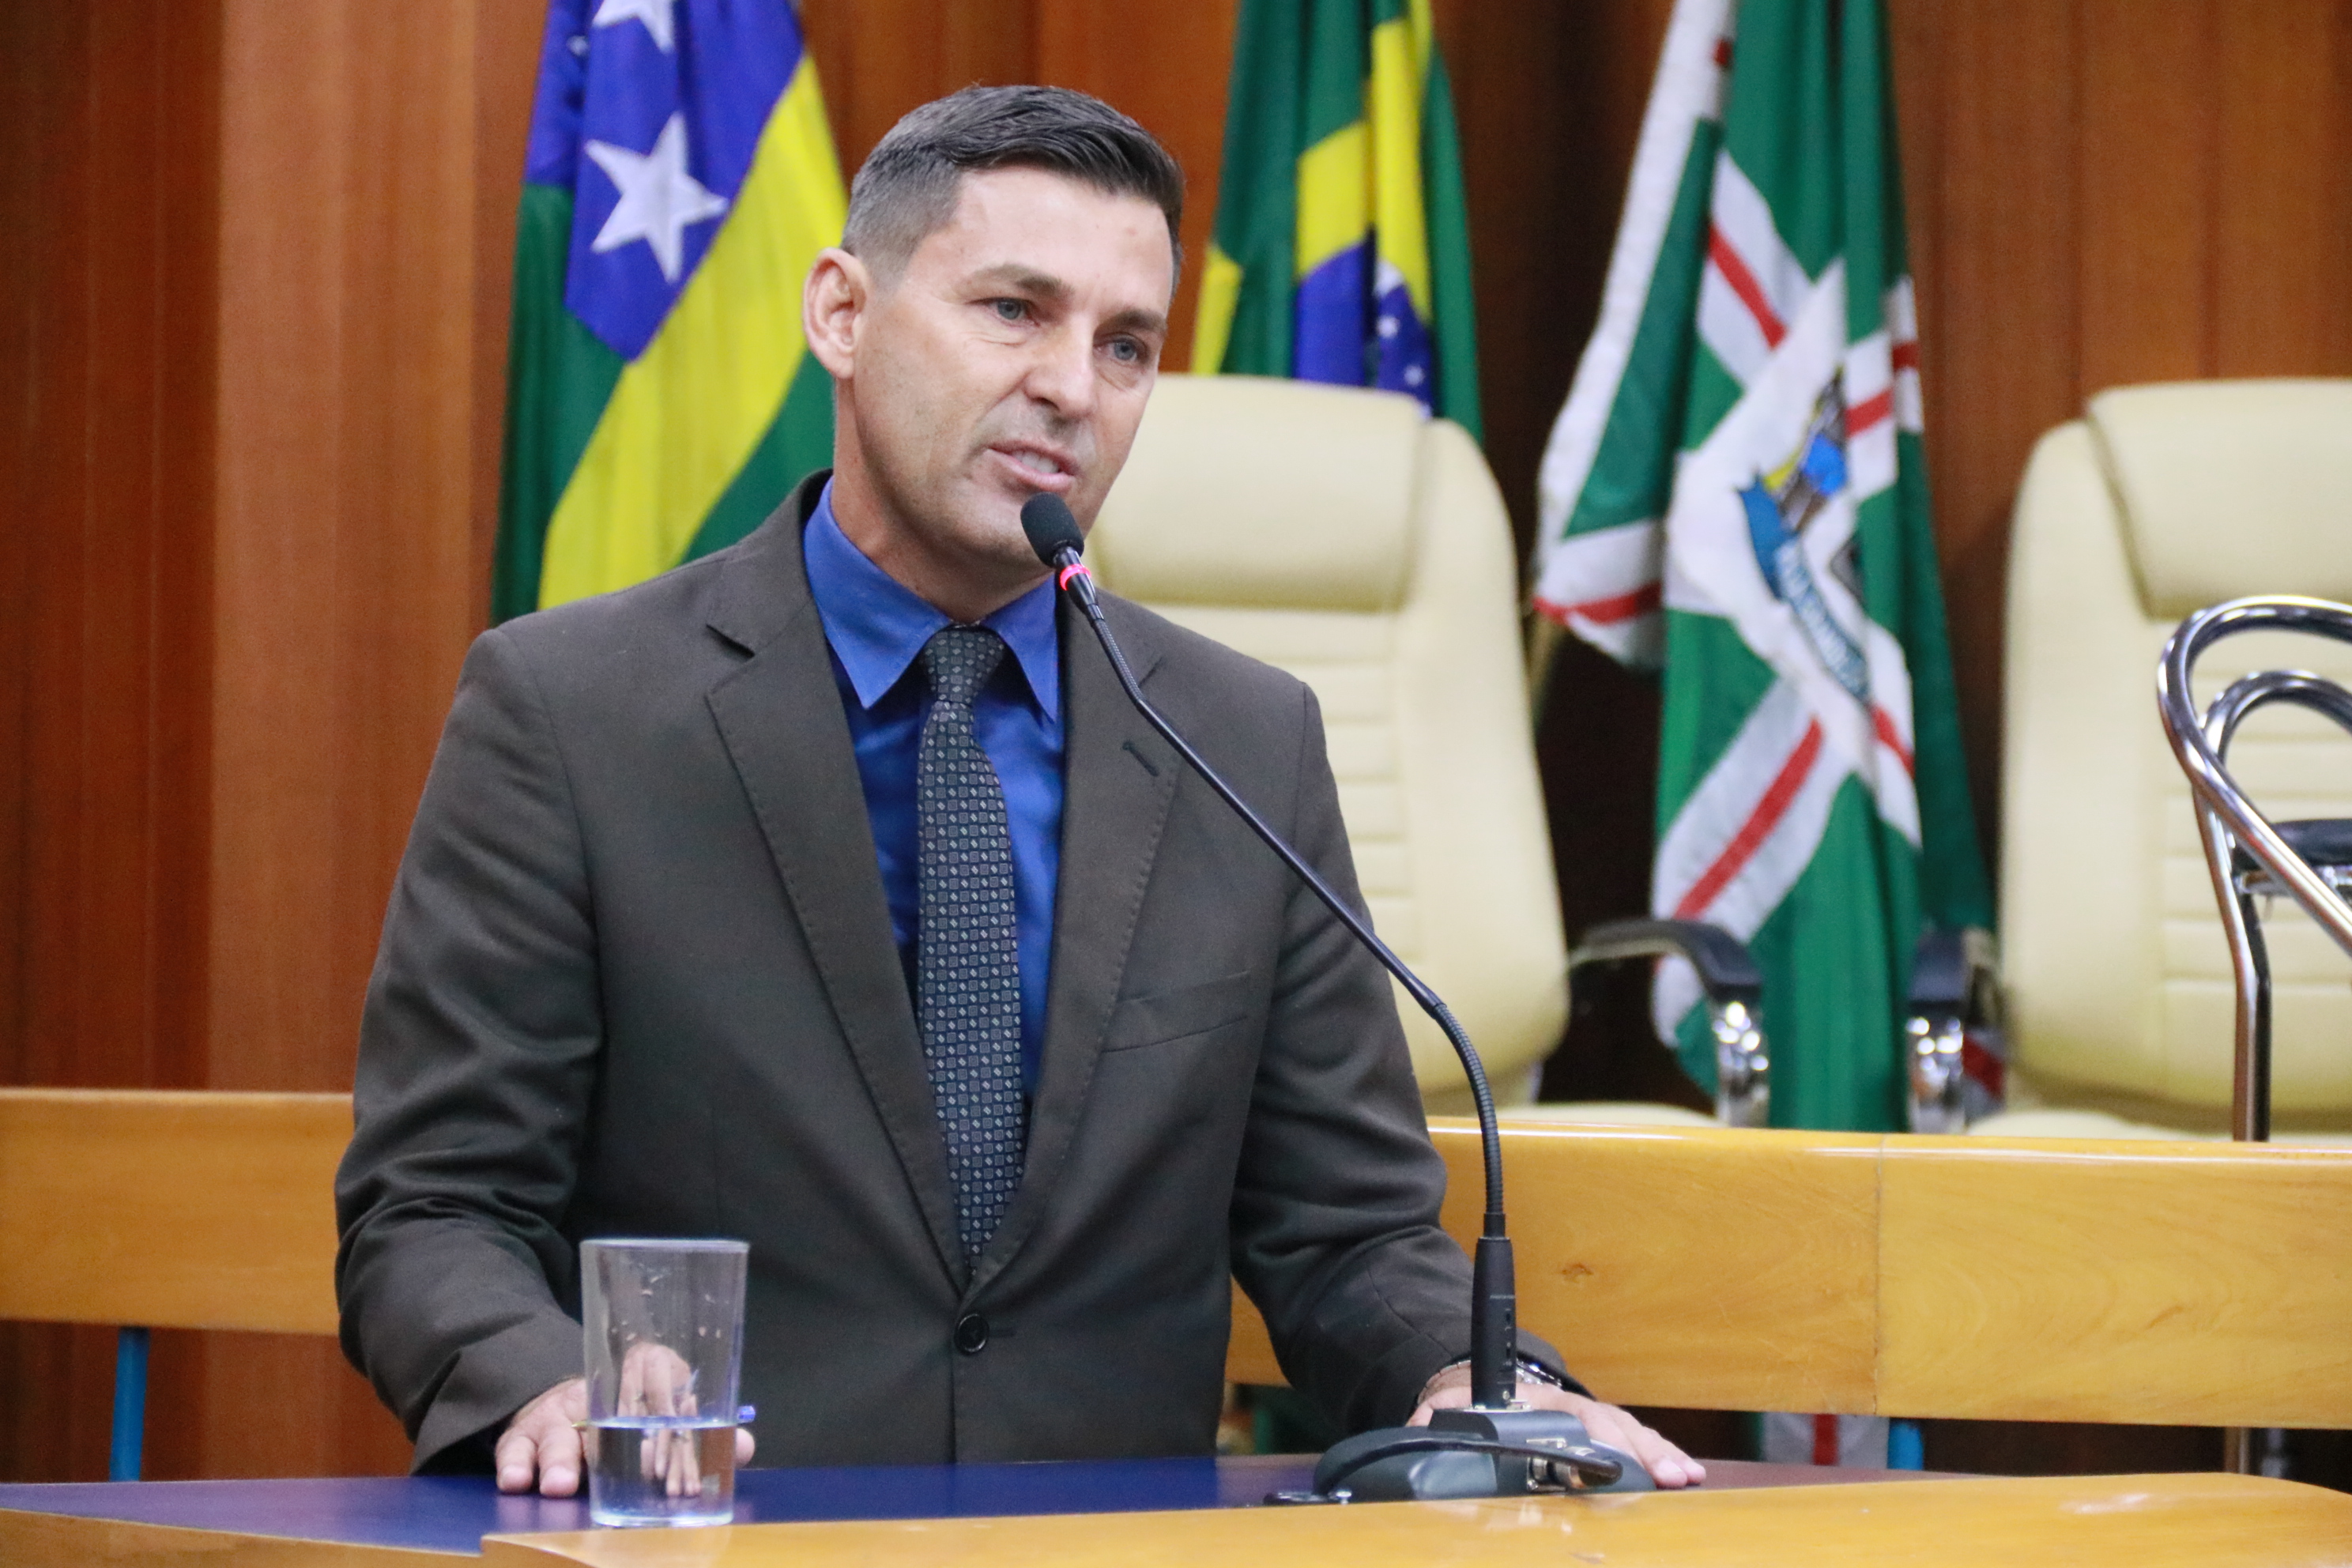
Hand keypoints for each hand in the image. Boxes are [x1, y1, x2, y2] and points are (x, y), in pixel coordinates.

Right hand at [494, 1375, 755, 1496]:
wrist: (570, 1391)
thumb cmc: (633, 1408)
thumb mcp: (667, 1413)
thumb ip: (703, 1436)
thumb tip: (744, 1449)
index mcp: (637, 1389)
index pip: (649, 1403)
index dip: (657, 1432)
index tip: (659, 1463)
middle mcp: (596, 1399)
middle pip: (597, 1421)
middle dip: (608, 1447)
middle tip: (601, 1472)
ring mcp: (558, 1416)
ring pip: (553, 1435)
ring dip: (555, 1460)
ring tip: (556, 1485)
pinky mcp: (526, 1433)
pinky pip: (514, 1446)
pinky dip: (513, 1463)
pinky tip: (516, 1481)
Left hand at [1409, 1365, 1704, 1488]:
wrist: (1489, 1386)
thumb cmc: (1477, 1403)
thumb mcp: (1451, 1407)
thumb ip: (1434, 1418)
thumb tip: (1419, 1424)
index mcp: (1538, 1401)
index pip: (1572, 1418)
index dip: (1595, 1440)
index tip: (1615, 1461)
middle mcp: (1570, 1406)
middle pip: (1611, 1425)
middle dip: (1641, 1451)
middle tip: (1668, 1476)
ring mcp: (1590, 1418)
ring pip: (1630, 1432)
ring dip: (1659, 1454)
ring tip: (1686, 1477)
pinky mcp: (1604, 1433)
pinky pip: (1637, 1440)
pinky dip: (1661, 1454)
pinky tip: (1686, 1473)